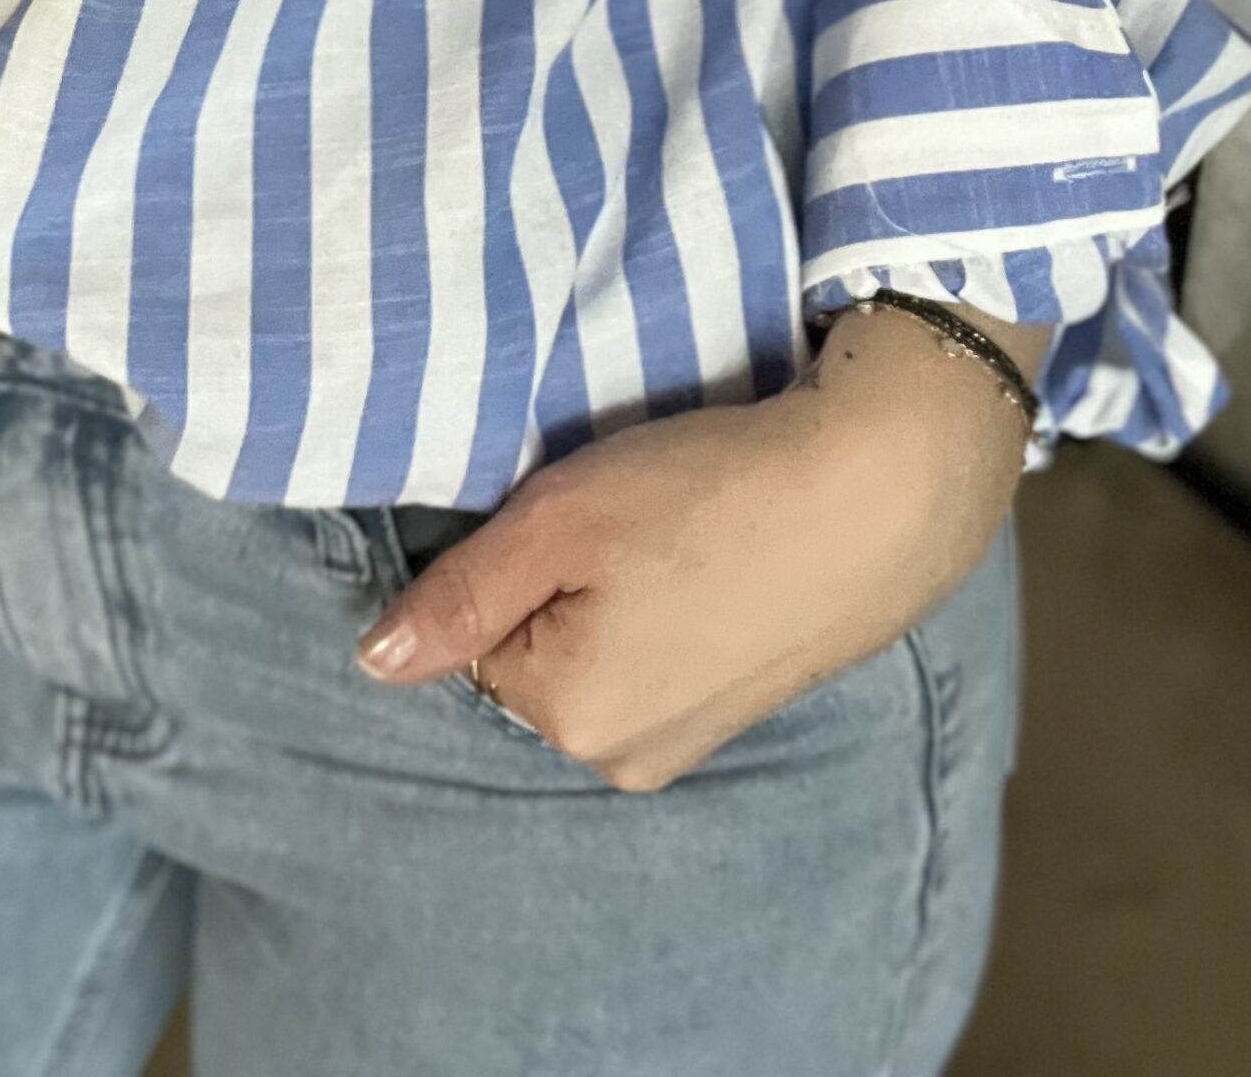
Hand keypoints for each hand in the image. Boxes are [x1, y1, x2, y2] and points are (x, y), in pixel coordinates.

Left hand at [356, 305, 1043, 790]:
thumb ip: (457, 596)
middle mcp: (624, 760)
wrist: (880, 490)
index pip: (473, 632)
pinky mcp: (744, 706)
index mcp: (568, 718)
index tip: (573, 512)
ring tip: (678, 529)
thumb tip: (370, 663)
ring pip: (596, 649)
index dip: (509, 555)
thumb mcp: (557, 521)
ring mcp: (691, 741)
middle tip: (630, 514)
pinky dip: (671, 600)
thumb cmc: (708, 494)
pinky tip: (713, 553)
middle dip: (559, 580)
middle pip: (533, 650)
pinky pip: (661, 652)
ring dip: (616, 590)